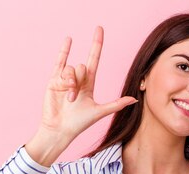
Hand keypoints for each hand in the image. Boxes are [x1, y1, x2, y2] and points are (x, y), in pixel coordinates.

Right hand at [29, 26, 137, 162]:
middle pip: (82, 66)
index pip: (94, 60)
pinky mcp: (54, 81)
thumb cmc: (79, 123)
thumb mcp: (100, 112)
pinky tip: (69, 40)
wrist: (60, 129)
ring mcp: (65, 80)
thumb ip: (116, 104)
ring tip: (67, 97)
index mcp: (88, 84)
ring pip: (71, 68)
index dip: (97, 45)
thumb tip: (134, 99)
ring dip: (70, 82)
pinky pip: (59, 63)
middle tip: (74, 97)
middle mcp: (78, 80)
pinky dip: (64, 51)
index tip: (99, 29)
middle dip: (79, 80)